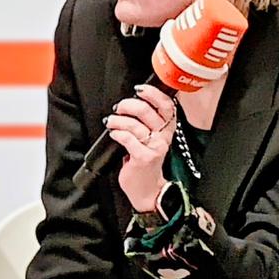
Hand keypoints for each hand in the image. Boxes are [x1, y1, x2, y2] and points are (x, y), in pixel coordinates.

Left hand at [109, 84, 176, 212]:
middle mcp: (164, 137)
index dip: (153, 94)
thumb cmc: (144, 162)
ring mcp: (155, 148)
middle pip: (148, 111)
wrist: (146, 189)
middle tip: (118, 108)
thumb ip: (146, 122)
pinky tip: (113, 134)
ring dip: (118, 120)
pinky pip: (128, 138)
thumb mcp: (150, 139)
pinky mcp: (144, 157)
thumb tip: (130, 103)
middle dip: (128, 105)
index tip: (139, 89)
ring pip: (135, 124)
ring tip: (111, 123)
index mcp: (167, 129)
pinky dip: (117, 133)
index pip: (167, 105)